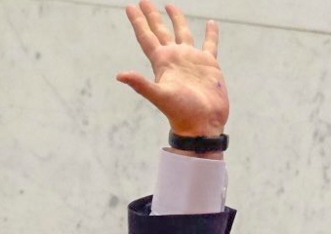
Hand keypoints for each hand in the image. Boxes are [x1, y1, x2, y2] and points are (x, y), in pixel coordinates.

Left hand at [116, 2, 227, 137]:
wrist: (203, 125)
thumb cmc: (181, 113)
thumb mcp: (159, 96)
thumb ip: (141, 84)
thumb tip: (119, 75)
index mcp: (162, 63)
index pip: (147, 37)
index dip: (138, 22)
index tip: (130, 6)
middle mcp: (175, 58)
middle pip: (161, 31)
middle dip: (152, 16)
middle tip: (144, 0)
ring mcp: (191, 60)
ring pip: (182, 33)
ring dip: (177, 19)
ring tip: (170, 6)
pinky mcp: (209, 65)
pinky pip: (210, 43)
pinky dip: (211, 33)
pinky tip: (210, 23)